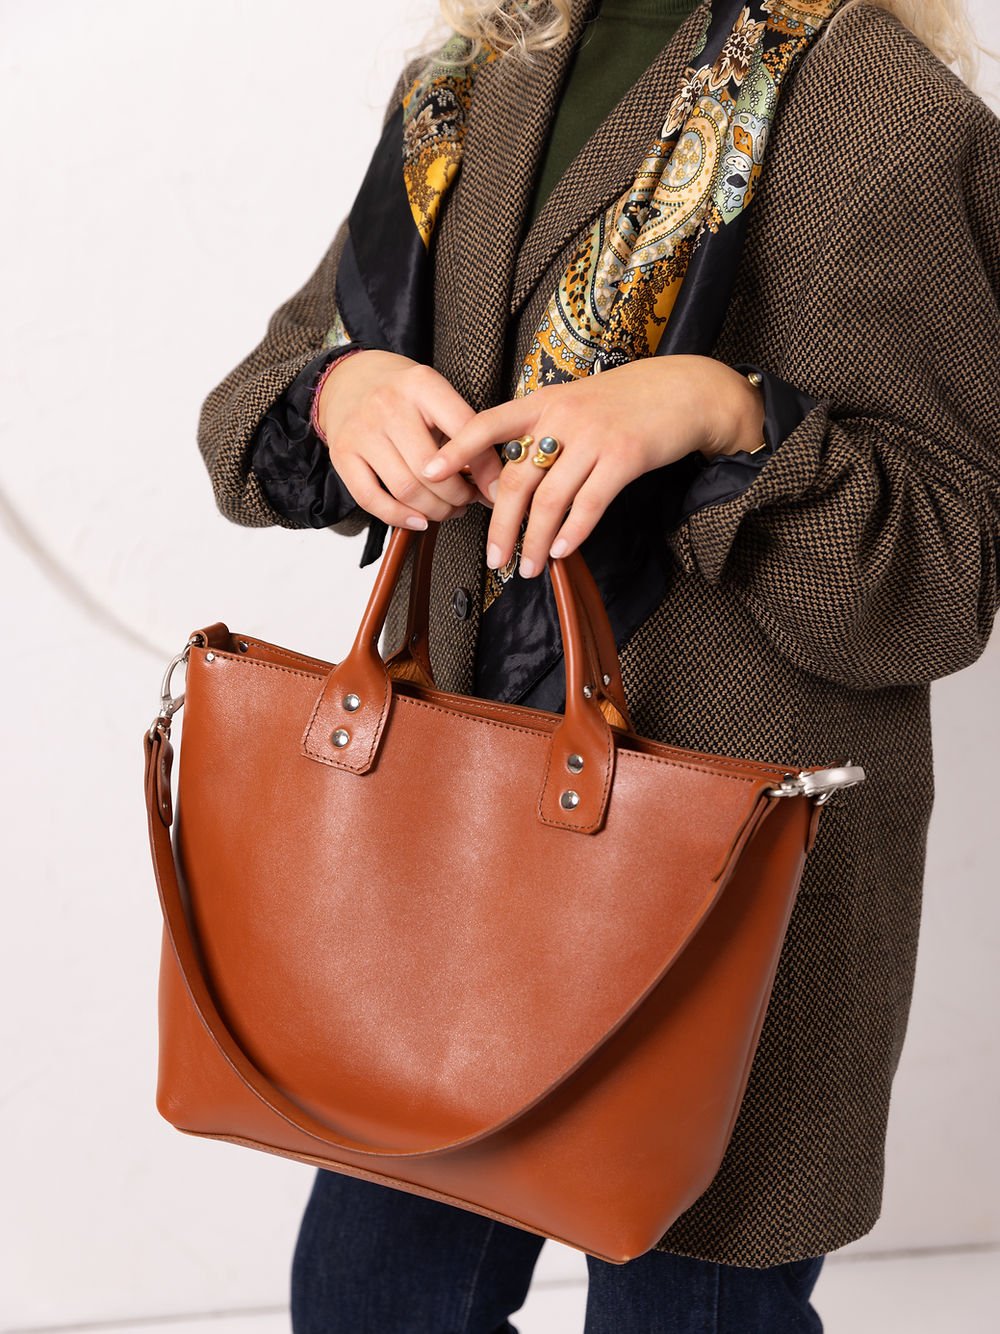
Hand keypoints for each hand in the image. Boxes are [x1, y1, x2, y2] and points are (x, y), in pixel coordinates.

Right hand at [317, 349, 492, 528]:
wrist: (350, 380)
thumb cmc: (403, 395)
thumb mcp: (437, 398)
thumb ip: (465, 434)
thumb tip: (494, 486)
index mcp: (422, 385)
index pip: (464, 430)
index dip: (486, 468)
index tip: (496, 490)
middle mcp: (388, 405)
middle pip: (432, 470)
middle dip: (458, 496)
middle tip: (467, 501)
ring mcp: (362, 430)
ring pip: (406, 489)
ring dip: (435, 511)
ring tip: (447, 509)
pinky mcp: (342, 454)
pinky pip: (371, 499)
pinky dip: (399, 518)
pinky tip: (419, 520)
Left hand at [421, 355, 764, 575]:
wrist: (686, 390)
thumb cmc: (627, 403)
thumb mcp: (576, 402)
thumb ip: (543, 431)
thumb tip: (512, 477)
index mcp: (543, 402)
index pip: (488, 422)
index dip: (457, 447)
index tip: (429, 470)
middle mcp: (562, 417)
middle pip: (516, 479)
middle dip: (501, 526)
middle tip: (494, 559)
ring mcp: (593, 436)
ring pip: (551, 500)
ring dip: (537, 541)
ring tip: (529, 568)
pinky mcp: (624, 456)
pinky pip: (589, 503)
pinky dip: (573, 533)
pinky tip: (564, 552)